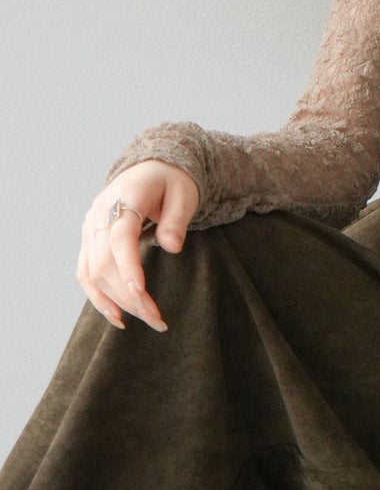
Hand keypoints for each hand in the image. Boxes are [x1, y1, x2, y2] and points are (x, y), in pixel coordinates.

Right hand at [77, 159, 200, 332]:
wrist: (151, 169)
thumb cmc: (171, 182)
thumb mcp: (184, 194)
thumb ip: (177, 219)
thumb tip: (172, 247)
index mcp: (123, 198)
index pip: (120, 237)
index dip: (128, 267)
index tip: (141, 293)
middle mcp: (99, 215)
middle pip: (104, 262)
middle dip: (129, 295)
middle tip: (158, 319)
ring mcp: (90, 228)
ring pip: (92, 273)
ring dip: (116, 301)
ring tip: (145, 320)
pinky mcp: (89, 241)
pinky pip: (86, 273)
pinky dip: (98, 297)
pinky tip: (117, 316)